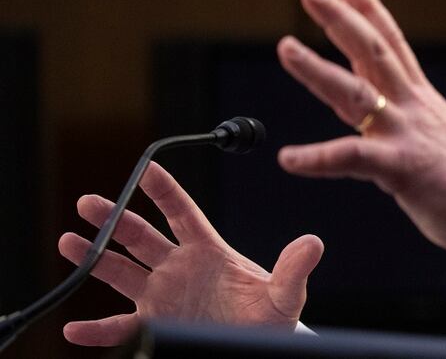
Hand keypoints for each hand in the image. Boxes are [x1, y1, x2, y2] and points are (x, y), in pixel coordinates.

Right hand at [57, 161, 323, 345]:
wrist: (260, 344)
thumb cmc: (271, 317)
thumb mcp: (285, 294)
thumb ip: (293, 269)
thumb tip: (313, 243)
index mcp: (208, 250)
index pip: (182, 213)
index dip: (164, 190)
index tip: (146, 167)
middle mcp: (178, 267)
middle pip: (140, 236)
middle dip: (114, 218)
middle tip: (88, 203)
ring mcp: (162, 294)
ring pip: (120, 271)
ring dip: (93, 258)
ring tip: (68, 242)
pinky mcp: (154, 325)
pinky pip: (119, 327)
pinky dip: (96, 330)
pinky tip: (73, 330)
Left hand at [276, 0, 445, 254]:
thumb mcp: (430, 131)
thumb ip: (394, 110)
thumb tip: (362, 96)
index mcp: (419, 97)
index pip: (390, 42)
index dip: (368, 8)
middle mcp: (411, 105)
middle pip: (372, 50)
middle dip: (340, 17)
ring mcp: (406, 132)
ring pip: (356, 92)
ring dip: (318, 69)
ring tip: (285, 46)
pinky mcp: (402, 166)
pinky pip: (352, 158)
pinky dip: (317, 158)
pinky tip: (288, 158)